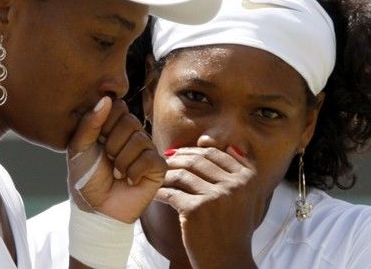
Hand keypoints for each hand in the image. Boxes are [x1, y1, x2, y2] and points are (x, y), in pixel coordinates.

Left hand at [67, 97, 165, 222]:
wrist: (96, 208)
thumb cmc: (86, 177)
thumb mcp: (79, 148)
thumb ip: (90, 122)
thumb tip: (107, 98)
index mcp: (114, 126)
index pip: (118, 106)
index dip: (106, 122)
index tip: (97, 140)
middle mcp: (133, 135)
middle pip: (130, 121)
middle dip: (112, 144)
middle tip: (107, 159)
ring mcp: (147, 149)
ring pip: (140, 140)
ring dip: (122, 161)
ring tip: (116, 173)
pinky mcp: (158, 166)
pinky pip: (150, 158)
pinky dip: (134, 172)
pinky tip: (128, 180)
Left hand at [155, 147, 263, 267]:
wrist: (228, 262)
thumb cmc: (233, 230)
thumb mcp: (246, 198)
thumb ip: (239, 172)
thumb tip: (229, 145)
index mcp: (246, 178)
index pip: (214, 154)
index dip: (193, 151)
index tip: (178, 153)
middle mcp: (234, 185)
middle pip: (197, 161)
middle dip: (177, 158)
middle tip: (163, 160)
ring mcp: (215, 197)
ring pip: (182, 175)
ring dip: (166, 173)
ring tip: (158, 176)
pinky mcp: (196, 210)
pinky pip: (172, 193)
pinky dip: (161, 192)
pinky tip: (156, 194)